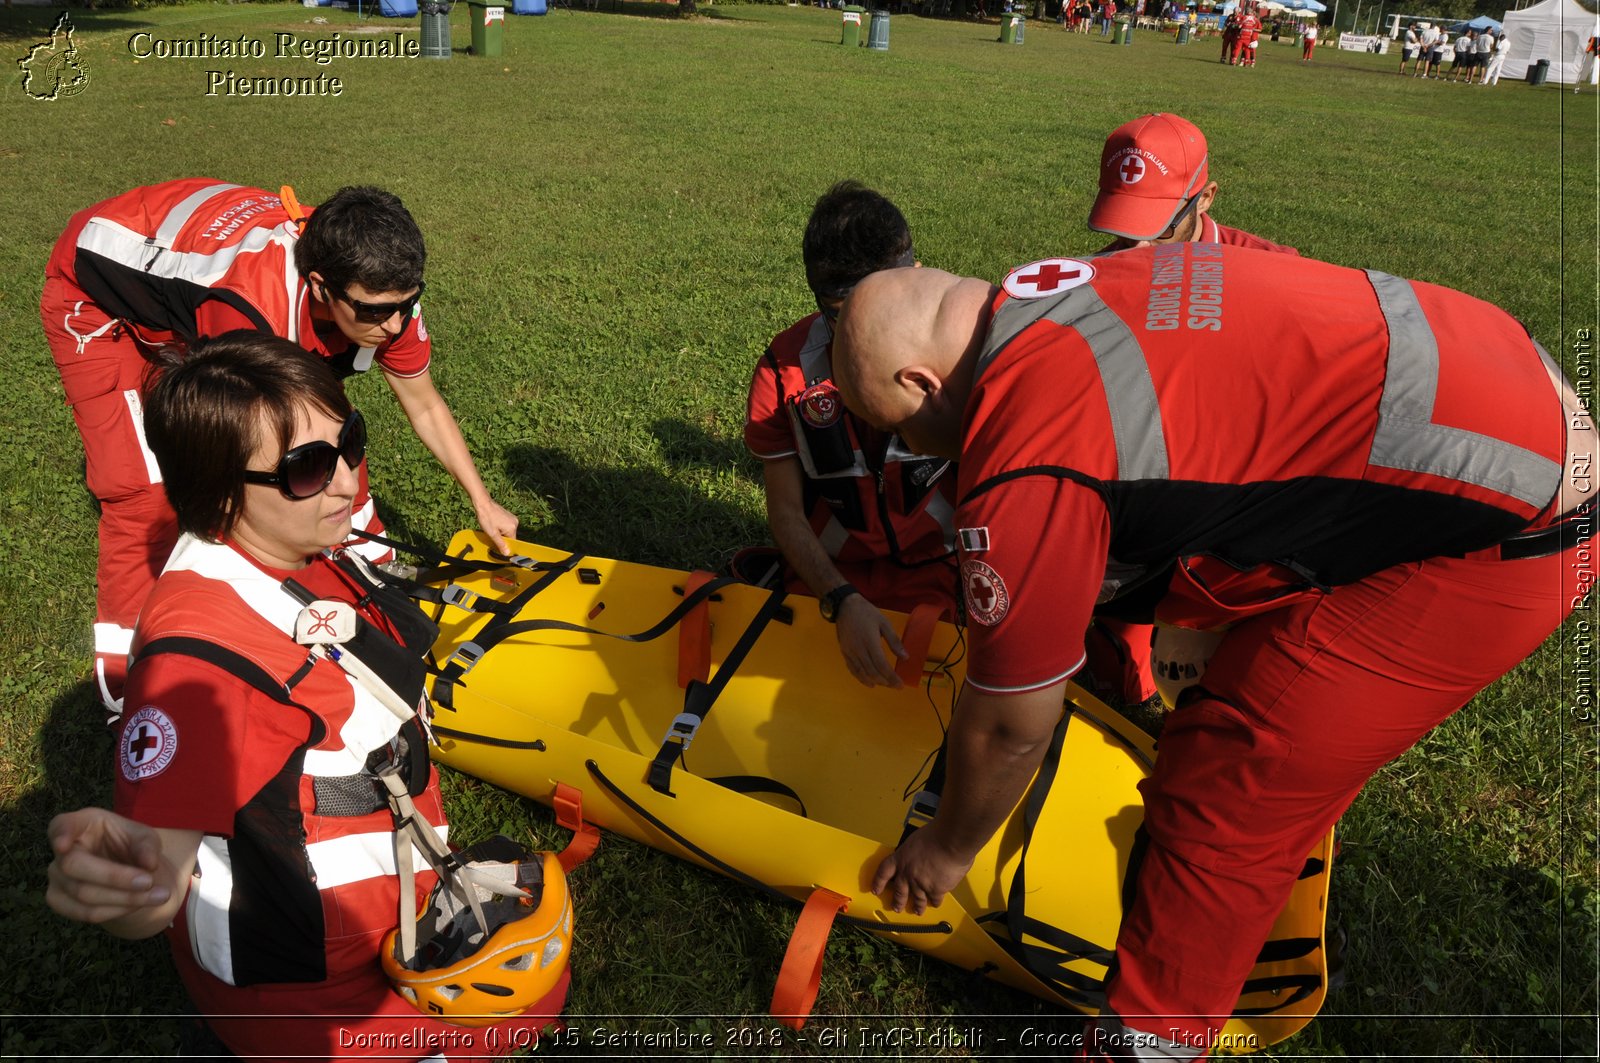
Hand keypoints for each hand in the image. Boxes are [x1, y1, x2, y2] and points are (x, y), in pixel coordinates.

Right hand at [46, 809, 171, 925]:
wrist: (124, 868)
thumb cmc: (130, 844)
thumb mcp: (144, 836)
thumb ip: (147, 845)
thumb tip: (149, 864)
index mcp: (79, 824)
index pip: (62, 825)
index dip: (60, 835)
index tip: (62, 844)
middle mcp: (61, 851)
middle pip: (74, 866)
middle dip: (114, 877)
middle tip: (149, 882)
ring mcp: (56, 878)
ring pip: (83, 894)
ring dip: (124, 899)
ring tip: (159, 896)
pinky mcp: (59, 901)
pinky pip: (86, 913)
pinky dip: (117, 911)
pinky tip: (139, 904)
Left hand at [473, 495, 519, 556]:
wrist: (483, 503)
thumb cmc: (486, 518)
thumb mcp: (492, 534)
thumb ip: (500, 544)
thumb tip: (507, 553)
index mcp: (512, 528)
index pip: (512, 542)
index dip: (504, 545)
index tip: (497, 545)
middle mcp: (515, 522)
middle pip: (510, 536)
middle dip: (501, 538)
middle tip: (492, 536)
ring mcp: (512, 518)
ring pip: (507, 531)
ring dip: (500, 533)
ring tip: (492, 529)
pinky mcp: (508, 515)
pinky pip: (506, 525)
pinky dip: (500, 528)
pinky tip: (493, 525)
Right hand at [835, 594, 905, 687]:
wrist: (845, 606)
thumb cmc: (867, 613)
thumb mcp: (884, 623)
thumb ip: (894, 641)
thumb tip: (905, 657)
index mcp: (871, 642)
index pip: (882, 666)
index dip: (891, 678)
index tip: (900, 684)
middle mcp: (859, 650)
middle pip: (872, 672)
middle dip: (885, 681)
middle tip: (895, 685)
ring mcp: (850, 652)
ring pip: (862, 673)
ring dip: (874, 681)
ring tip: (884, 684)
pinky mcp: (845, 652)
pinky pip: (853, 669)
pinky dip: (861, 678)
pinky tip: (868, 682)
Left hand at [870, 825, 974, 914]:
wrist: (950, 841)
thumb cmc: (936, 834)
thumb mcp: (916, 840)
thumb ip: (914, 853)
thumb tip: (918, 857)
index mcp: (900, 858)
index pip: (883, 872)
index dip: (878, 882)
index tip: (875, 890)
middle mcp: (907, 874)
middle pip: (899, 892)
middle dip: (897, 902)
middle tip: (896, 908)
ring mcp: (920, 884)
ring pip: (917, 900)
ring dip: (917, 906)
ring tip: (917, 911)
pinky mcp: (935, 890)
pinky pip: (934, 900)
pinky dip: (935, 902)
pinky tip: (935, 903)